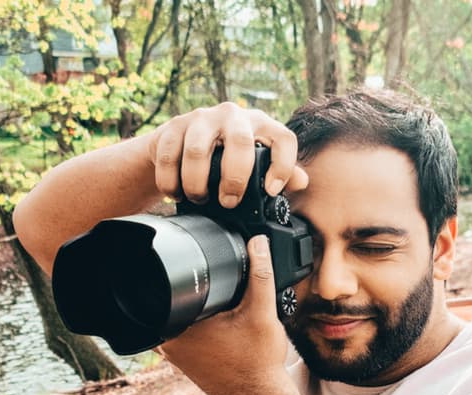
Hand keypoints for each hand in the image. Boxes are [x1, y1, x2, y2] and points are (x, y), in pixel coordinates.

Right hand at [146, 102, 308, 206]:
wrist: (179, 145)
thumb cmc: (224, 158)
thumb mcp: (255, 165)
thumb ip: (280, 173)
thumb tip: (302, 181)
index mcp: (260, 124)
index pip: (283, 138)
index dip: (282, 166)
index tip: (271, 191)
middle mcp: (233, 115)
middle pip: (240, 142)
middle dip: (234, 179)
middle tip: (229, 202)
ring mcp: (201, 117)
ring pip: (198, 150)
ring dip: (197, 183)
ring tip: (199, 200)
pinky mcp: (173, 125)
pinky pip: (170, 156)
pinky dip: (171, 181)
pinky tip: (176, 193)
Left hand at [159, 235, 295, 394]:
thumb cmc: (259, 364)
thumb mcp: (263, 313)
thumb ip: (260, 274)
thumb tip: (258, 243)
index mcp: (179, 326)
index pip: (167, 285)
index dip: (181, 268)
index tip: (201, 263)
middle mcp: (169, 342)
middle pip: (172, 299)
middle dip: (192, 288)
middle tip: (222, 294)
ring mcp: (174, 354)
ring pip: (177, 316)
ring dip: (194, 307)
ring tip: (222, 310)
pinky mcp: (183, 361)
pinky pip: (183, 332)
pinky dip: (197, 324)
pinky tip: (219, 325)